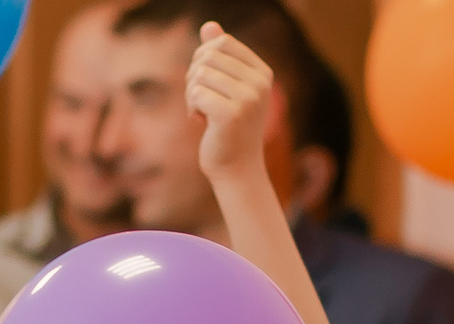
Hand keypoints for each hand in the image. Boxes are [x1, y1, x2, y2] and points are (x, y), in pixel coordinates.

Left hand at [189, 21, 276, 181]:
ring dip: (191, 93)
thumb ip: (220, 57)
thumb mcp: (226, 88)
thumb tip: (209, 26)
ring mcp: (249, 98)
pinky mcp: (232, 114)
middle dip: (194, 76)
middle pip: (208, 56)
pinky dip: (191, 107)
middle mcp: (260, 83)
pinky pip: (196, 93)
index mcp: (262, 72)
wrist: (236, 168)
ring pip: (199, 74)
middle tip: (199, 99)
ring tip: (200, 112)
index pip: (222, 42)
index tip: (205, 82)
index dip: (203, 58)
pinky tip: (200, 122)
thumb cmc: (228, 127)